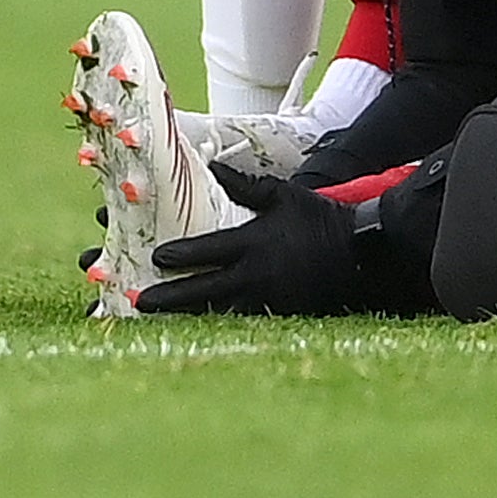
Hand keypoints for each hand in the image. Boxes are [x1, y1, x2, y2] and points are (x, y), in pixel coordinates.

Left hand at [136, 166, 367, 315]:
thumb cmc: (322, 219)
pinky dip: (212, 324)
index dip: (178, 255)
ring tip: (158, 321)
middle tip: (136, 302)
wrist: (360, 254)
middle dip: (166, 297)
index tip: (156, 257)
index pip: (206, 250)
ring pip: (213, 312)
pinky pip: (236, 321)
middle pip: (200, 290)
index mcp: (254, 242)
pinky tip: (196, 327)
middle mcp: (254, 273)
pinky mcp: (275, 314)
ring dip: (184, 315)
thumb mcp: (286, 196)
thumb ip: (247, 186)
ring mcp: (264, 298)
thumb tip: (214, 170)